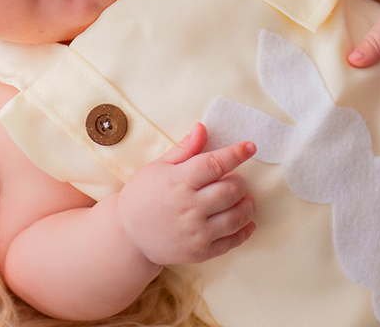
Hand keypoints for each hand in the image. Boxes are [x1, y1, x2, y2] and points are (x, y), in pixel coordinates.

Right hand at [116, 123, 255, 265]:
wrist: (128, 235)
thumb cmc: (142, 195)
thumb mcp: (158, 167)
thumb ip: (184, 149)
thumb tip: (202, 127)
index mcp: (178, 181)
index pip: (214, 164)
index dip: (236, 153)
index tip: (250, 147)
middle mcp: (189, 206)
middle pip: (230, 190)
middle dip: (240, 182)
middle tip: (236, 179)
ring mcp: (196, 232)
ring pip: (236, 216)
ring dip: (247, 205)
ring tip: (244, 199)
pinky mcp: (200, 252)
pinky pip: (231, 242)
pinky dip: (245, 231)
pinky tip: (247, 222)